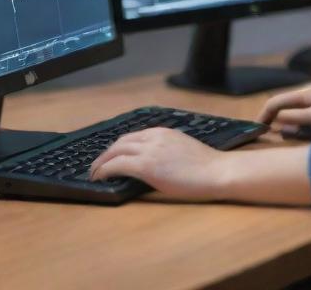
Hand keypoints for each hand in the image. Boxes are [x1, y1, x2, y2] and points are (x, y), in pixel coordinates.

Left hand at [88, 127, 228, 199]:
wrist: (217, 171)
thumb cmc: (207, 167)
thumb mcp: (184, 150)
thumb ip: (168, 151)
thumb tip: (156, 162)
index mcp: (164, 132)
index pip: (133, 136)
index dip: (118, 147)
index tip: (112, 157)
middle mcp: (155, 136)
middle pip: (121, 141)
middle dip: (105, 154)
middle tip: (97, 166)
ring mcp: (150, 150)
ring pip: (115, 151)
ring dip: (101, 162)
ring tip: (93, 173)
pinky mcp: (146, 165)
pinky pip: (117, 165)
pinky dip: (104, 170)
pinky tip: (99, 178)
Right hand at [258, 83, 310, 134]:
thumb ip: (295, 118)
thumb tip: (275, 119)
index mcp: (306, 92)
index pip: (277, 101)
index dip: (264, 114)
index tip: (256, 129)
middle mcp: (307, 94)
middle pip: (280, 104)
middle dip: (270, 117)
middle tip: (261, 132)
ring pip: (288, 111)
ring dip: (280, 121)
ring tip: (272, 131)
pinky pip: (297, 116)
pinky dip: (290, 124)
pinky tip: (290, 131)